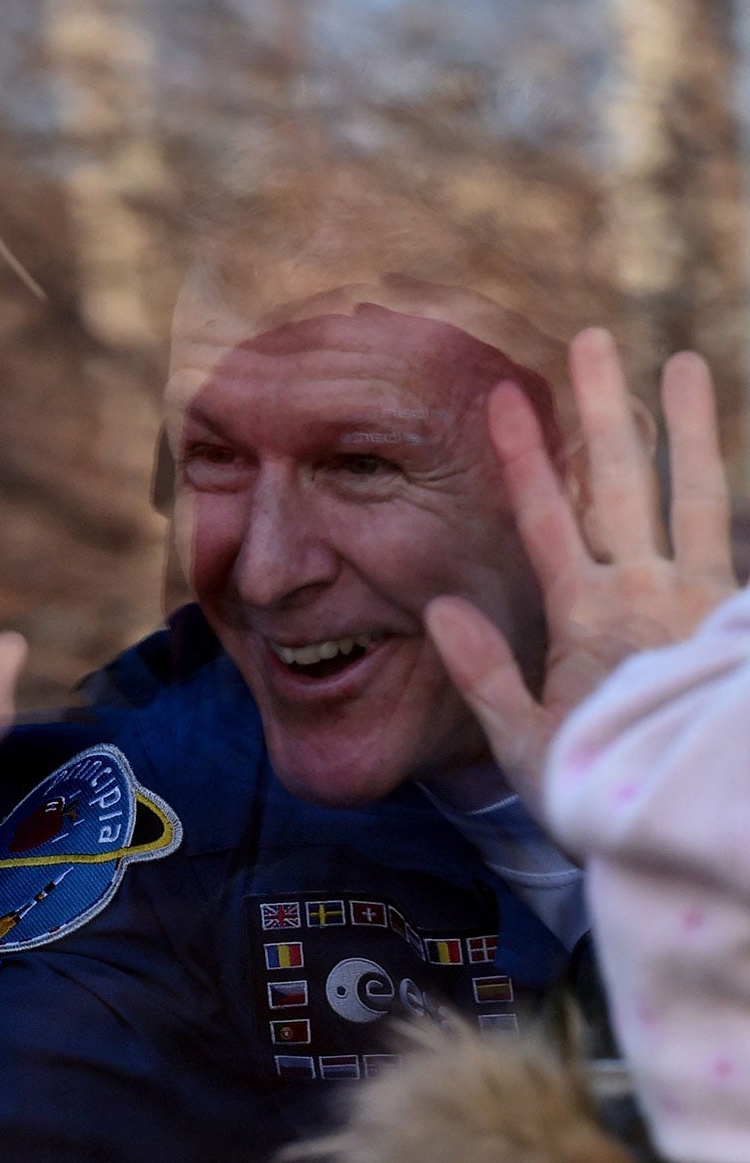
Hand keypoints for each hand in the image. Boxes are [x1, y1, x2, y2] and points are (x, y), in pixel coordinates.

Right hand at [427, 329, 738, 818]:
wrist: (699, 824)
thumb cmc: (600, 794)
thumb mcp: (524, 746)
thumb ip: (486, 674)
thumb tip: (441, 606)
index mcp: (587, 621)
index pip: (546, 519)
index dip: (525, 456)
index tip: (507, 397)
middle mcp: (650, 595)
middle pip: (622, 483)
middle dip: (604, 408)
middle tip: (596, 339)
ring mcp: (703, 602)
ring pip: (696, 496)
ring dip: (687, 428)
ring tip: (686, 365)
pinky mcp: (734, 621)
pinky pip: (733, 546)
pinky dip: (723, 500)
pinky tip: (718, 472)